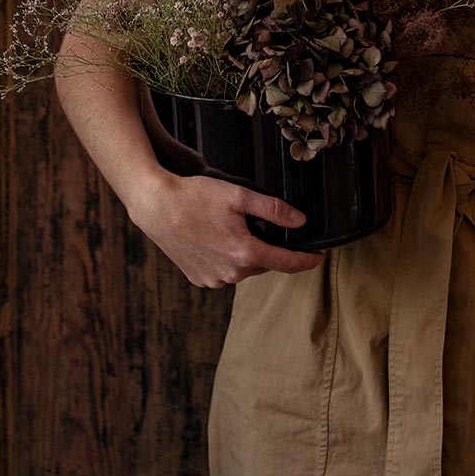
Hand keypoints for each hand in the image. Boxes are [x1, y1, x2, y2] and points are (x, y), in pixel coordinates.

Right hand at [129, 169, 324, 286]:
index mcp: (246, 254)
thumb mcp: (240, 196)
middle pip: (262, 264)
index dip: (306, 261)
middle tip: (259, 227)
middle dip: (267, 249)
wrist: (156, 206)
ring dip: (244, 255)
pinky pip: (222, 272)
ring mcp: (213, 279)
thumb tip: (300, 221)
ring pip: (242, 269)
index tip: (318, 258)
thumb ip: (274, 210)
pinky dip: (225, 259)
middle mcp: (231, 273)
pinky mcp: (198, 278)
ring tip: (230, 230)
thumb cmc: (196, 197)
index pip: (286, 263)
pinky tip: (214, 240)